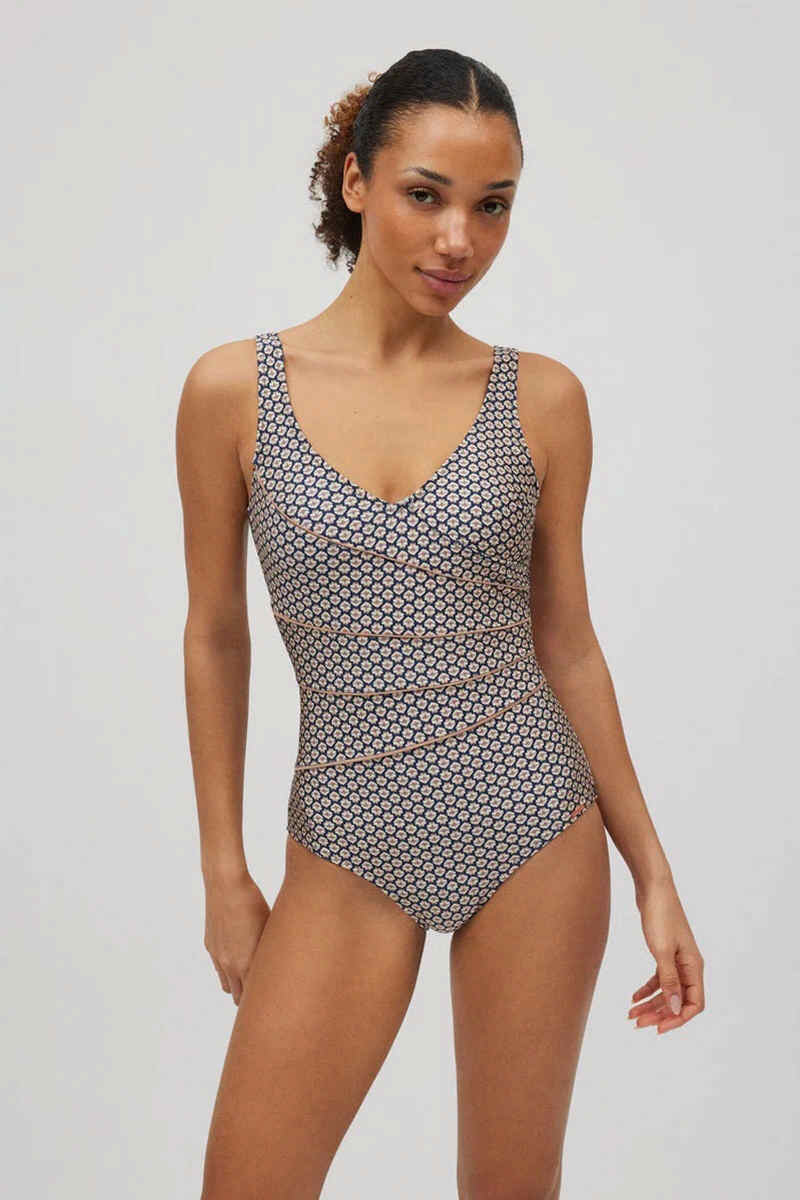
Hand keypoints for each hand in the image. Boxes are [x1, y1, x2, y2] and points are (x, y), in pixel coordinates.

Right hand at [204, 871, 270, 1004]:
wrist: (226, 885)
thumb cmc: (253, 903)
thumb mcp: (268, 928)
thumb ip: (270, 953)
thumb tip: (280, 966)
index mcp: (245, 963)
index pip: (254, 996)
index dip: (265, 999)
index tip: (276, 999)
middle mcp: (229, 964)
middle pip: (238, 997)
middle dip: (251, 997)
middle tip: (266, 992)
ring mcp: (217, 956)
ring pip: (226, 984)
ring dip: (237, 984)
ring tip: (251, 977)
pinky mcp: (210, 945)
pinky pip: (219, 967)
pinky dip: (228, 968)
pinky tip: (239, 955)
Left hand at [628, 877, 705, 1033]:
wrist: (653, 888)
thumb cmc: (660, 915)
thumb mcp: (662, 950)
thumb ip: (669, 980)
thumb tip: (675, 1009)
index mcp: (694, 966)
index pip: (694, 1004)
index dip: (678, 1019)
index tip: (659, 1028)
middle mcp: (689, 966)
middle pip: (678, 1000)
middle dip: (659, 1014)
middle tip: (638, 1024)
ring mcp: (677, 960)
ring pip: (667, 991)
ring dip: (651, 1004)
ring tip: (631, 1015)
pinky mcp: (665, 953)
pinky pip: (659, 979)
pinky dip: (647, 989)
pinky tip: (633, 998)